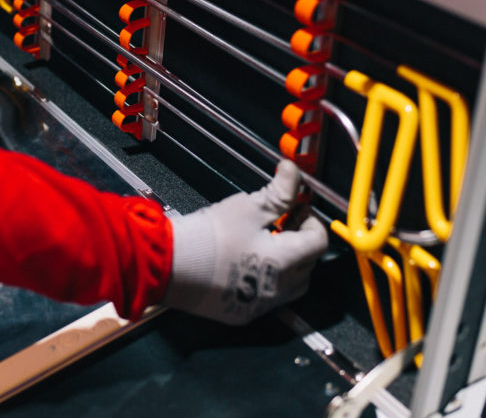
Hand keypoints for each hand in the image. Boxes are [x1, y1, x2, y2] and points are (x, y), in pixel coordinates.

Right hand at [162, 160, 327, 324]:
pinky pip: (265, 296)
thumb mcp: (248, 206)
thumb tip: (293, 173)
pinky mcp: (240, 313)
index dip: (311, 219)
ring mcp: (259, 305)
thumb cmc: (207, 237)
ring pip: (289, 285)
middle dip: (300, 240)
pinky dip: (265, 278)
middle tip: (284, 221)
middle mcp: (277, 289)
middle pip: (308, 265)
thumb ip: (279, 191)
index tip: (297, 207)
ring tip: (266, 241)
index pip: (318, 241)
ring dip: (286, 262)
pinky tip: (247, 260)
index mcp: (285, 262)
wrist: (167, 264)